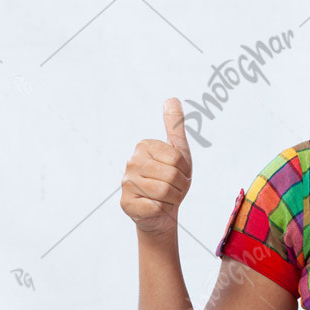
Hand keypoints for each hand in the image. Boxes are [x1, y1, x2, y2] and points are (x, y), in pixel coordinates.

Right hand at [120, 97, 193, 235]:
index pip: (177, 158)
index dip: (184, 170)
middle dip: (180, 185)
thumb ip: (175, 125)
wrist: (162, 211)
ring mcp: (126, 183)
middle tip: (174, 188)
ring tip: (167, 197)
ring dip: (173, 198)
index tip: (178, 173)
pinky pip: (156, 206)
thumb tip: (171, 98)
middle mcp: (131, 162)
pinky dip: (163, 209)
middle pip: (171, 175)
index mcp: (144, 146)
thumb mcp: (179, 151)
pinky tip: (156, 207)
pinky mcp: (125, 204)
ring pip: (164, 192)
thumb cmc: (172, 179)